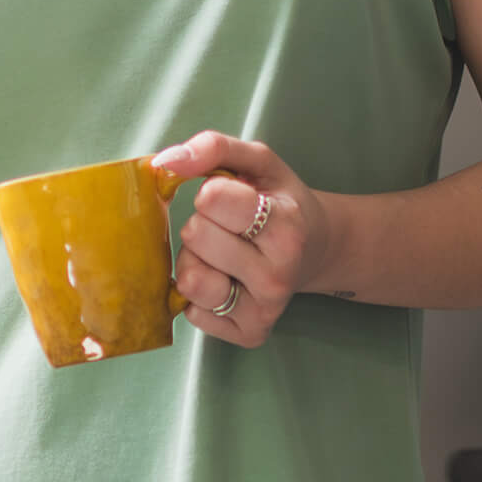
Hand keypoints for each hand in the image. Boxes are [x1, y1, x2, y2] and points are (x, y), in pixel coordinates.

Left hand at [151, 128, 333, 345]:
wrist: (317, 248)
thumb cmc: (279, 200)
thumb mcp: (258, 162)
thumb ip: (213, 148)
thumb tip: (164, 163)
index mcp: (285, 224)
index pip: (211, 198)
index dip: (211, 193)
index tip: (232, 199)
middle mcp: (279, 272)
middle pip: (195, 235)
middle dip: (202, 225)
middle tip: (229, 228)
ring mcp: (266, 308)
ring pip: (190, 279)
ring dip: (195, 262)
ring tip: (222, 255)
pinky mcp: (250, 334)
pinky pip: (193, 313)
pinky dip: (199, 295)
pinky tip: (226, 281)